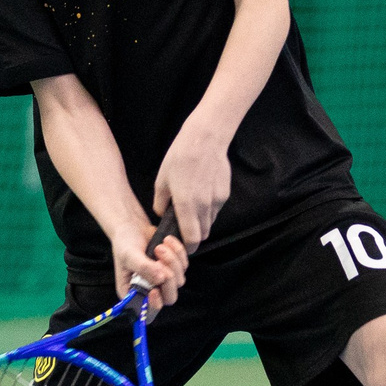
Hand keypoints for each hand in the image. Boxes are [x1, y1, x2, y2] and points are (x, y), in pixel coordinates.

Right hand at [112, 217, 187, 318]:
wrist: (132, 226)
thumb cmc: (125, 243)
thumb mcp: (129, 255)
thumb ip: (143, 268)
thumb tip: (161, 278)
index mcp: (133, 293)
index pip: (148, 310)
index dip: (154, 304)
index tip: (154, 290)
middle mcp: (149, 291)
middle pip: (169, 297)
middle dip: (168, 277)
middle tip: (159, 258)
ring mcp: (163, 280)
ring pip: (179, 280)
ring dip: (172, 261)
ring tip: (159, 246)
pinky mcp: (174, 268)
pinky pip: (184, 265)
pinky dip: (178, 252)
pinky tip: (167, 240)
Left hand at [152, 117, 233, 254]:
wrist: (205, 139)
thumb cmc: (180, 157)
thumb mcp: (161, 180)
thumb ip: (160, 202)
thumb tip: (161, 214)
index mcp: (186, 205)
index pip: (192, 239)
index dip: (187, 246)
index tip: (181, 245)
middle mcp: (205, 206)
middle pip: (204, 234)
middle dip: (195, 236)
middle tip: (184, 227)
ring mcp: (217, 200)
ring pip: (211, 221)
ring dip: (202, 222)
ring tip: (191, 207)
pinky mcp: (225, 193)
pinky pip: (216, 209)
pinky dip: (209, 208)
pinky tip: (201, 193)